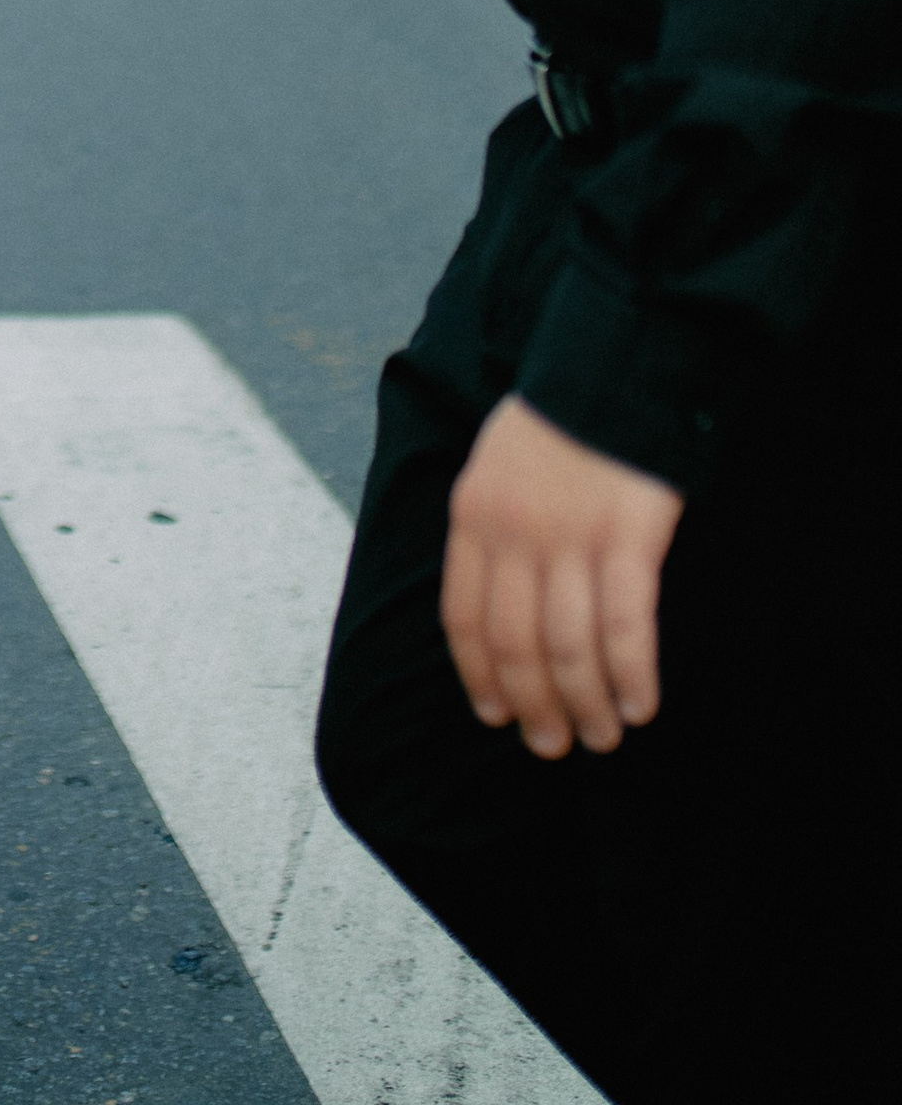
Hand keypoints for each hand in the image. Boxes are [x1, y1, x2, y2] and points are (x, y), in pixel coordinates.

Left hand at [439, 396, 682, 757]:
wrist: (614, 360)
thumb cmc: (561, 419)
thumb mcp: (496, 465)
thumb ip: (492, 528)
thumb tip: (500, 604)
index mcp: (473, 515)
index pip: (464, 618)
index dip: (479, 674)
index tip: (495, 714)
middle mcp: (513, 533)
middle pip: (515, 644)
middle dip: (533, 705)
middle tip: (554, 745)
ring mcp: (570, 536)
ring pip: (569, 647)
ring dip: (586, 703)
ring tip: (603, 737)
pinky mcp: (628, 536)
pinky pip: (625, 625)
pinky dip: (631, 674)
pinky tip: (641, 704)